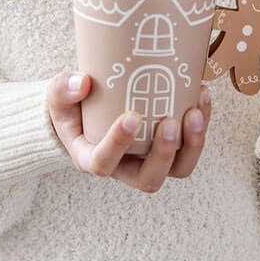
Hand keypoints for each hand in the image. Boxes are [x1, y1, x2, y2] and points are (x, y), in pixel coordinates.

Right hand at [47, 72, 211, 192]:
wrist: (87, 107)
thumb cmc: (71, 106)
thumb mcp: (57, 97)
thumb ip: (63, 89)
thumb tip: (83, 82)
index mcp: (91, 159)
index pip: (104, 163)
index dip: (118, 145)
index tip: (131, 117)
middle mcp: (123, 167)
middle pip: (149, 179)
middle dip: (163, 154)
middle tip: (169, 122)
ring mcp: (148, 159)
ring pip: (177, 168)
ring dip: (192, 145)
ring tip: (195, 112)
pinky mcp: (168, 146)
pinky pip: (190, 145)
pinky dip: (201, 123)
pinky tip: (202, 95)